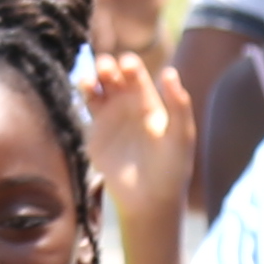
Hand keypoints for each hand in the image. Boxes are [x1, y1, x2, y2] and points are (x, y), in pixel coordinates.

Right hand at [75, 46, 191, 218]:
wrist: (149, 198)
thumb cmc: (171, 167)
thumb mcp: (180, 136)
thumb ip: (178, 106)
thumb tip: (170, 72)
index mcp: (149, 101)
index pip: (136, 75)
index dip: (130, 65)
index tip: (127, 64)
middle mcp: (127, 104)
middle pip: (113, 76)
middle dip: (107, 67)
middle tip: (105, 67)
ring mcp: (110, 117)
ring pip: (97, 88)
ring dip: (92, 78)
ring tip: (90, 80)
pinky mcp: (95, 132)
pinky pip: (87, 107)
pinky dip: (83, 94)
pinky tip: (84, 88)